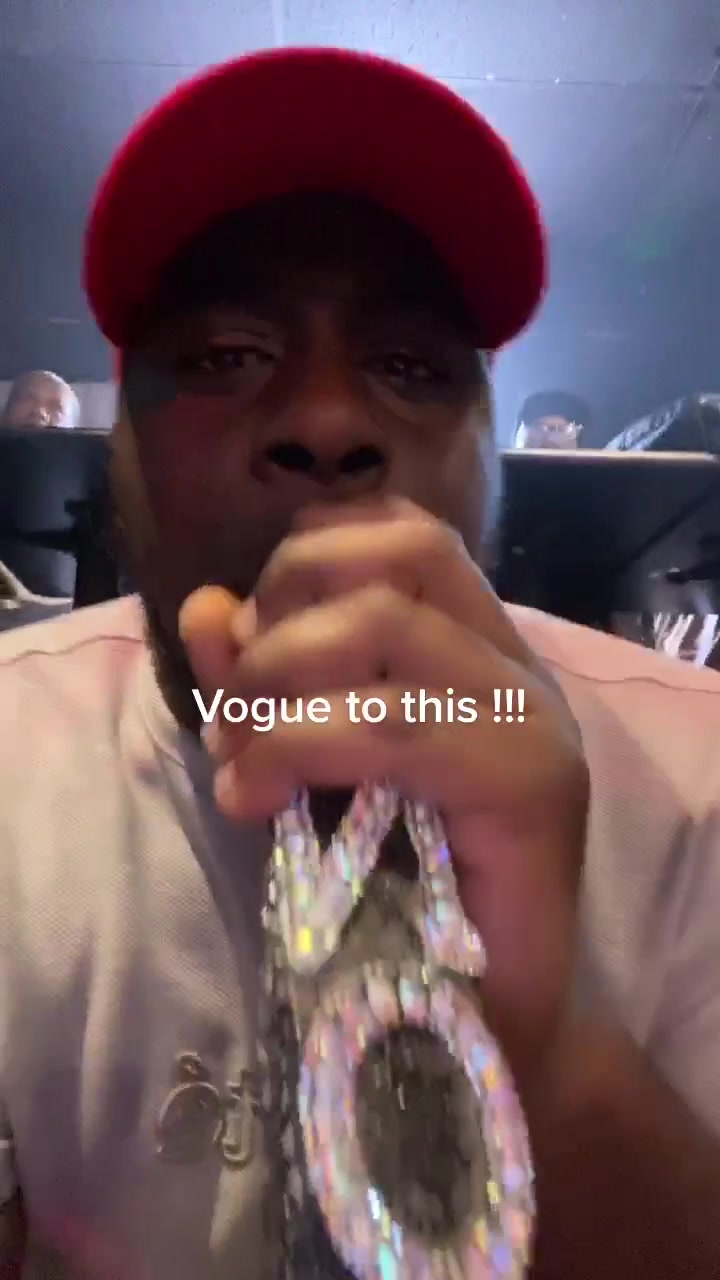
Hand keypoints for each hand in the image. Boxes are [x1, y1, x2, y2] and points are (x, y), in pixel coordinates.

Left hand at [180, 499, 588, 1079]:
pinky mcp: (531, 782)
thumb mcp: (306, 764)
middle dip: (284, 607)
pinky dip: (295, 747)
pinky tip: (252, 799)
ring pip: (385, 626)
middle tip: (235, 704)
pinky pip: (390, 725)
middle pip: (399, 553)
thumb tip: (206, 605)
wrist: (481, 1024)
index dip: (305, 557)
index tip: (249, 636)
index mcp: (478, 649)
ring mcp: (534, 717)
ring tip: (238, 760)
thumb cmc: (394, 898)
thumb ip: (262, 681)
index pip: (402, 532)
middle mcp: (517, 664)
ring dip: (276, 682)